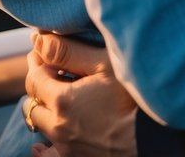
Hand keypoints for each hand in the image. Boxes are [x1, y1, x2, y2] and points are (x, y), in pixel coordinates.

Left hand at [23, 32, 136, 156]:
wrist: (153, 136)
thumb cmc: (134, 97)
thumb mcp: (104, 63)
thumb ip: (68, 51)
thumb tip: (38, 40)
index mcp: (62, 100)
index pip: (33, 77)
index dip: (38, 61)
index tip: (46, 51)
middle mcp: (58, 128)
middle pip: (31, 104)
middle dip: (39, 85)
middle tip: (55, 71)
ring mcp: (66, 147)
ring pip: (40, 126)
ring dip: (45, 110)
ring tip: (62, 96)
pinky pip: (48, 154)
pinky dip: (45, 146)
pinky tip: (46, 141)